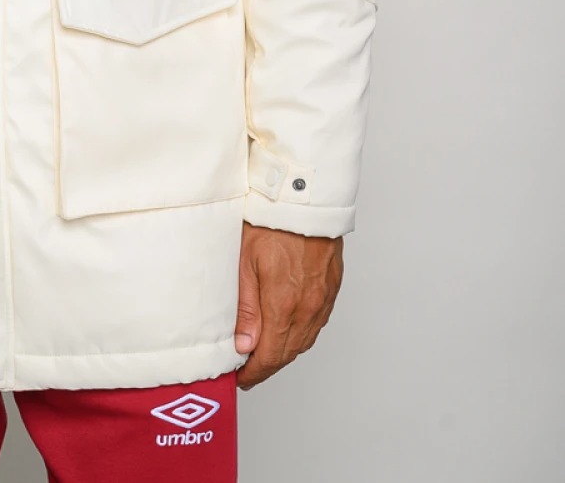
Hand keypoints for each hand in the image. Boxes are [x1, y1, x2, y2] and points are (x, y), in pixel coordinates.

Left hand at [233, 222, 343, 389]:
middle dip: (268, 364)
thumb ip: (245, 307)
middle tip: (248, 369)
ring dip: (285, 350)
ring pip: (304, 339)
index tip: (241, 378)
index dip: (254, 372)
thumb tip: (244, 347)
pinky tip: (288, 328)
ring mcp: (323, 297)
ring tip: (265, 351)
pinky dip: (301, 332)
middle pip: (288, 351)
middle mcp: (309, 306)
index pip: (270, 355)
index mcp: (285, 303)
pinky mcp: (332, 287)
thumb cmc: (270, 220)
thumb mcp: (244, 260)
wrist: (304, 195)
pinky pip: (317, 322)